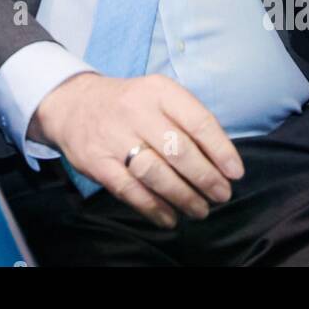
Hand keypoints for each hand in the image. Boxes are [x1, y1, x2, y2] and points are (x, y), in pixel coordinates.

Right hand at [32, 73, 242, 227]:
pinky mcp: (97, 162)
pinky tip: (170, 218)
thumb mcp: (157, 95)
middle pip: (179, 151)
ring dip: (183, 197)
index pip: (198, 121)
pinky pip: (131, 191)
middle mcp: (136, 110)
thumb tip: (222, 159)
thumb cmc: (128, 103)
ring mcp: (114, 137)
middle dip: (206, 178)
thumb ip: (186, 119)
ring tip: (200, 210)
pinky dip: (154, 209)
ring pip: (156, 174)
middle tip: (221, 195)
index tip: (235, 173)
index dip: (221, 150)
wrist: (72, 103)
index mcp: (158, 91)